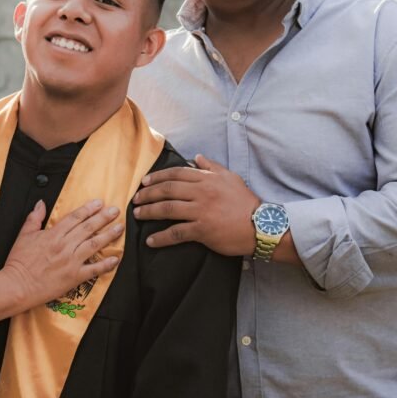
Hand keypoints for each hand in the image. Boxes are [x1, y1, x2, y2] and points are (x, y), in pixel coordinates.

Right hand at [2, 199, 122, 306]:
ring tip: (119, 228)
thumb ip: (34, 218)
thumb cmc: (19, 263)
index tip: (99, 203)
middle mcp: (64, 246)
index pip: (75, 217)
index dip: (88, 209)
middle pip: (88, 228)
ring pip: (94, 244)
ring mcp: (71, 262)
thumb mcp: (23, 235)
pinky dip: (106, 264)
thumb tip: (41, 203)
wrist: (17, 286)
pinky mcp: (74, 277)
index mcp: (53, 235)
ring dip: (109, 235)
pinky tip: (116, 258)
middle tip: (115, 211)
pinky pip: (94, 269)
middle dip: (104, 218)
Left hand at [131, 154, 259, 255]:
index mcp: (207, 179)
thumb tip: (197, 157)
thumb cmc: (245, 202)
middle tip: (135, 199)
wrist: (260, 225)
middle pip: (167, 190)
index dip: (157, 177)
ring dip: (149, 212)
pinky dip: (161, 237)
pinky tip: (150, 241)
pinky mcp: (203, 230)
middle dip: (148, 194)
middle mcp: (201, 193)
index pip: (176, 174)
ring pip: (168, 209)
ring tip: (137, 215)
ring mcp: (201, 211)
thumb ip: (212, 166)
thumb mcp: (230, 177)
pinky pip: (177, 233)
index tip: (144, 182)